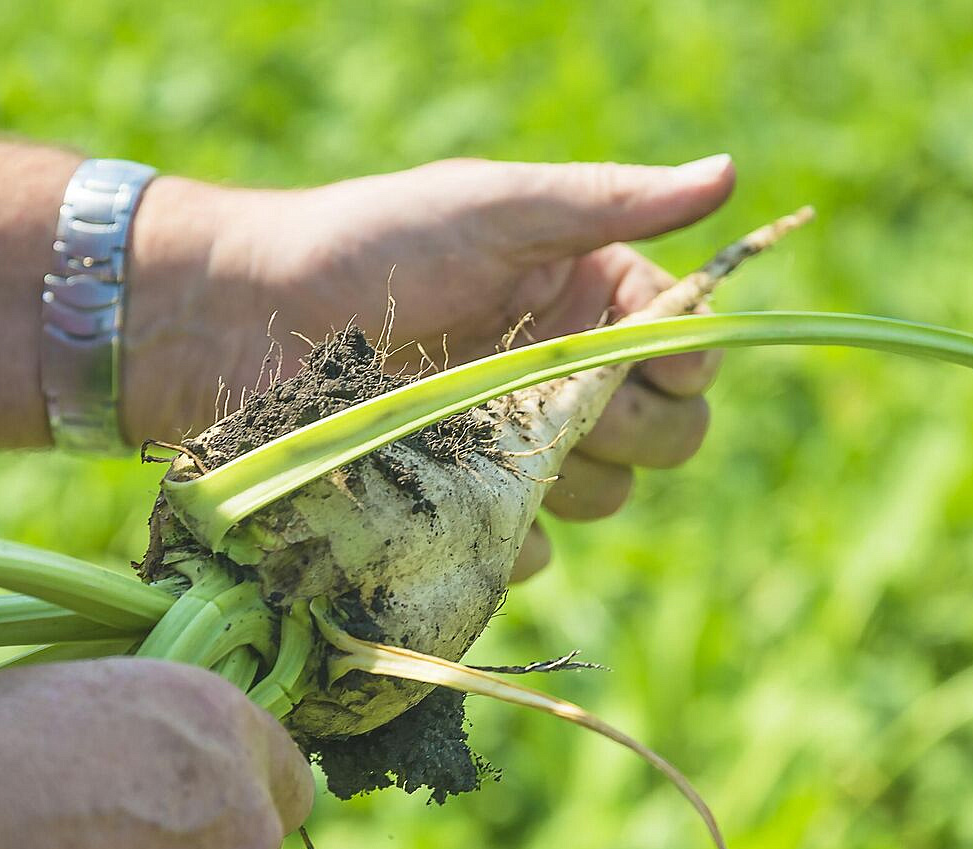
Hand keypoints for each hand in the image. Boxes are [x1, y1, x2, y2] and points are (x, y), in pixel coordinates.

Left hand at [124, 156, 736, 576]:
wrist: (242, 320)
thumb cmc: (369, 244)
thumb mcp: (495, 208)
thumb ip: (611, 203)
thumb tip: (731, 172)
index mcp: (586, 299)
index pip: (685, 353)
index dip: (686, 365)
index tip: (659, 363)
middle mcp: (562, 377)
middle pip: (666, 436)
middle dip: (634, 424)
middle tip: (563, 397)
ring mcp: (514, 450)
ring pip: (605, 497)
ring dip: (568, 474)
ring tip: (486, 432)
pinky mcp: (463, 512)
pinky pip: (526, 551)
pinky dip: (509, 535)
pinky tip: (458, 496)